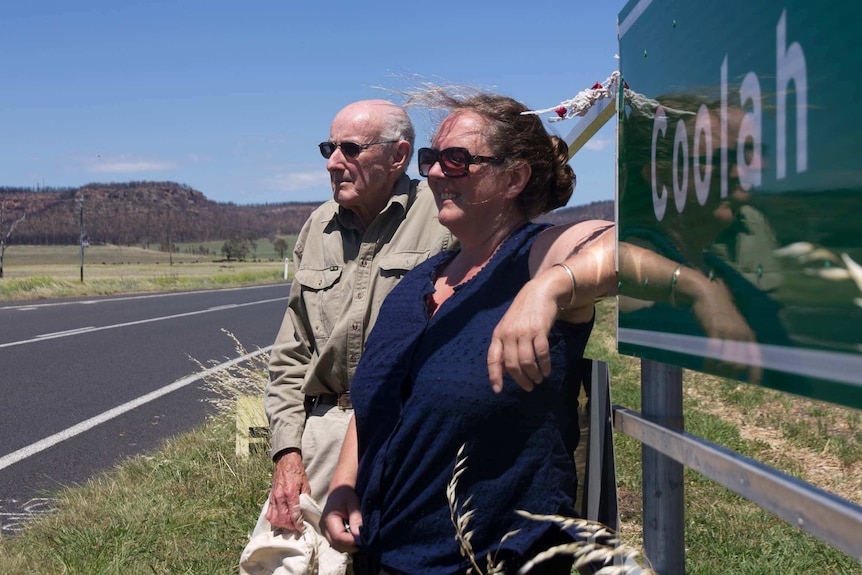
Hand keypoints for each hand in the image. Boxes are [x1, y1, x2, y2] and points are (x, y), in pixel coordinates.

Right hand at [266, 450, 310, 531]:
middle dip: (290, 526)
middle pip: (283, 519)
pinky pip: (269, 514)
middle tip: (296, 527)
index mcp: (290, 492)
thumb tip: (306, 513)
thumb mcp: (305, 485)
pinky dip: (274, 520)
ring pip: (274, 519)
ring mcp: (273, 498)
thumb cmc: (297, 473)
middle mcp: (280, 496)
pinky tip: (281, 520)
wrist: (286, 462)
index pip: (293, 513)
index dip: (298, 524)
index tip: (302, 528)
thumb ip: (305, 499)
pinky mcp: (270, 498)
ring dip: (282, 525)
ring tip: (289, 525)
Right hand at [321, 485, 362, 552]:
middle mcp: (323, 527)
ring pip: (336, 546)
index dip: (351, 541)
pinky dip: (346, 543)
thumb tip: (359, 535)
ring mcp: (325, 531)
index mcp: (328, 519)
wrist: (339, 490)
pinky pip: (337, 543)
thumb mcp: (353, 503)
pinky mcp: (328, 533)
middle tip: (364, 541)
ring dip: (349, 546)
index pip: (338, 537)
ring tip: (360, 540)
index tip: (363, 540)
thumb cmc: (346, 494)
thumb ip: (356, 519)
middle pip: (336, 545)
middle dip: (351, 546)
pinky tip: (355, 538)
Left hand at [487, 276, 558, 392]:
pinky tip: (547, 370)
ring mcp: (524, 332)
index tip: (498, 390)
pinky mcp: (539, 330)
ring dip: (533, 375)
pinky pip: (541, 353)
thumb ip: (504, 346)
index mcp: (498, 334)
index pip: (493, 359)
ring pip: (526, 362)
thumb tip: (503, 370)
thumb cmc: (523, 312)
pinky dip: (544, 365)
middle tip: (529, 387)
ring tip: (538, 379)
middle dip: (520, 380)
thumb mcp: (508, 327)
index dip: (494, 376)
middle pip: (512, 365)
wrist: (540, 292)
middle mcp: (509, 334)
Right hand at [691, 277, 761, 382]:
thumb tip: (737, 359)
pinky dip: (710, 363)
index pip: (756, 358)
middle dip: (731, 374)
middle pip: (740, 365)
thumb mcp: (735, 326)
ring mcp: (729, 333)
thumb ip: (738, 340)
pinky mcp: (715, 331)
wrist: (708, 294)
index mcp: (749, 335)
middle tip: (721, 375)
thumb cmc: (720, 312)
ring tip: (713, 370)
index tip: (755, 385)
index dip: (756, 373)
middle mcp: (742, 335)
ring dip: (720, 370)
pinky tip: (706, 366)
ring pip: (728, 362)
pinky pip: (714, 354)